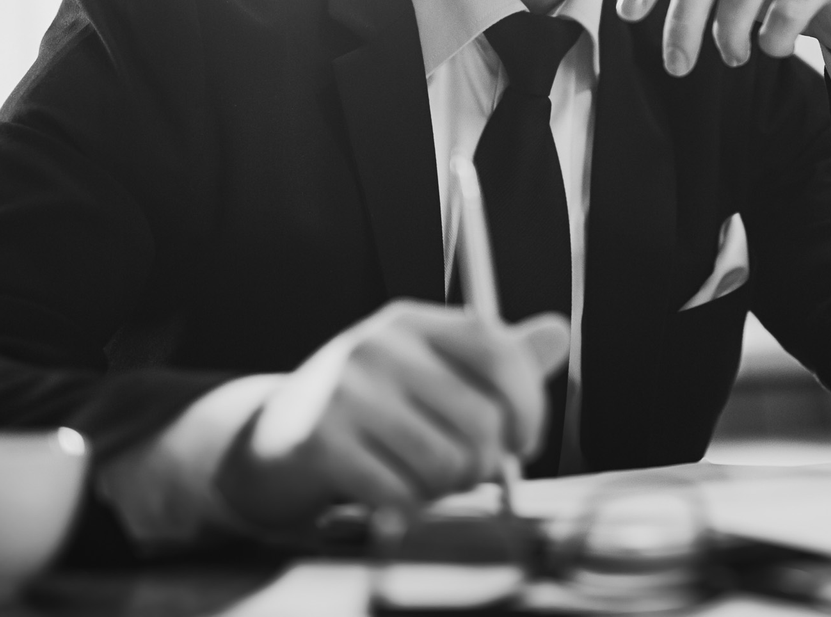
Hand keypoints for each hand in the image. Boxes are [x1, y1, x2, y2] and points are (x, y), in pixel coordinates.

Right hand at [215, 301, 568, 531]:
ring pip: (445, 462)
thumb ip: (496, 360)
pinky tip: (392, 499)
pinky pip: (401, 493)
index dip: (527, 402)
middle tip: (465, 473)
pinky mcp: (322, 443)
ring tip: (425, 482)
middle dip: (485, 462)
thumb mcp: (428, 371)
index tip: (526, 441)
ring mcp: (346, 392)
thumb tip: (560, 331)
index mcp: (412, 321)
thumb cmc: (368, 409)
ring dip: (445, 489)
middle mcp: (378, 345)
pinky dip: (407, 509)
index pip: (495, 349)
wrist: (269, 443)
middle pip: (479, 417)